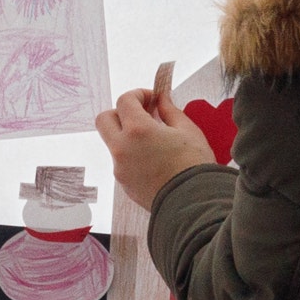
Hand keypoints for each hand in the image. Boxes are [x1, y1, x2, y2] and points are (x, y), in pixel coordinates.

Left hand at [96, 61, 218, 211]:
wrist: (194, 204)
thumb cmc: (195, 166)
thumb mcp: (188, 131)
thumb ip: (169, 111)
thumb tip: (161, 98)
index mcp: (138, 131)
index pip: (124, 101)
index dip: (138, 94)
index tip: (151, 98)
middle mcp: (122, 148)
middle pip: (104, 119)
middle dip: (120, 112)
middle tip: (141, 116)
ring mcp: (120, 168)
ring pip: (113, 143)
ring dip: (127, 136)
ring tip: (154, 141)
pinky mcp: (123, 183)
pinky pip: (122, 162)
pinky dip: (133, 155)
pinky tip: (154, 160)